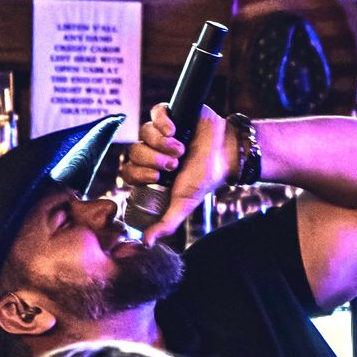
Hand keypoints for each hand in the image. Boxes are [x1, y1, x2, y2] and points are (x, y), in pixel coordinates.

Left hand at [119, 103, 238, 241]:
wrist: (227, 155)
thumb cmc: (204, 179)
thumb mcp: (183, 204)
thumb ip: (165, 223)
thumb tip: (145, 243)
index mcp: (149, 172)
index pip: (128, 170)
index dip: (139, 173)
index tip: (158, 177)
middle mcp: (151, 151)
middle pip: (135, 151)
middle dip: (153, 159)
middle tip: (175, 164)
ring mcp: (160, 132)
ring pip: (144, 132)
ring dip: (162, 143)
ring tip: (181, 149)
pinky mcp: (170, 114)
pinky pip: (155, 112)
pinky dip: (163, 122)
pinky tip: (176, 130)